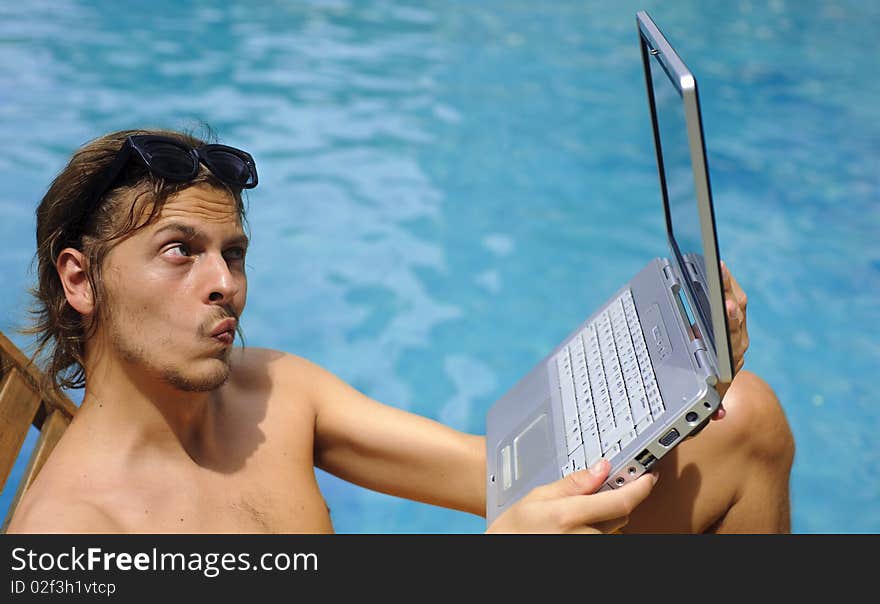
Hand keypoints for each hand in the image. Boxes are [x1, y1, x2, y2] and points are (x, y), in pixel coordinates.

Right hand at [486, 459, 657, 533]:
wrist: (501, 550)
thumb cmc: (513, 529)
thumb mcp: (537, 497)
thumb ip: (574, 483)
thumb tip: (602, 468)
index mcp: (568, 516)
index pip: (620, 501)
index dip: (640, 487)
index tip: (649, 477)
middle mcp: (583, 538)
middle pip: (620, 515)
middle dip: (615, 500)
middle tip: (596, 491)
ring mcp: (586, 549)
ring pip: (612, 529)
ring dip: (603, 519)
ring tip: (573, 518)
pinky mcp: (586, 555)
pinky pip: (602, 540)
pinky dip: (595, 531)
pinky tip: (575, 529)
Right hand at [712, 259, 748, 408]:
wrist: (716, 394)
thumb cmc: (703, 398)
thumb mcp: (703, 407)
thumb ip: (708, 412)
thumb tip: (719, 416)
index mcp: (729, 361)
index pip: (732, 337)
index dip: (730, 321)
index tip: (729, 306)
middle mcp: (737, 344)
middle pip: (737, 314)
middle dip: (728, 291)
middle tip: (720, 272)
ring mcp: (735, 332)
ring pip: (737, 303)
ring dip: (728, 283)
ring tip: (716, 263)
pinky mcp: (731, 323)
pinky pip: (731, 299)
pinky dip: (724, 284)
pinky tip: (713, 268)